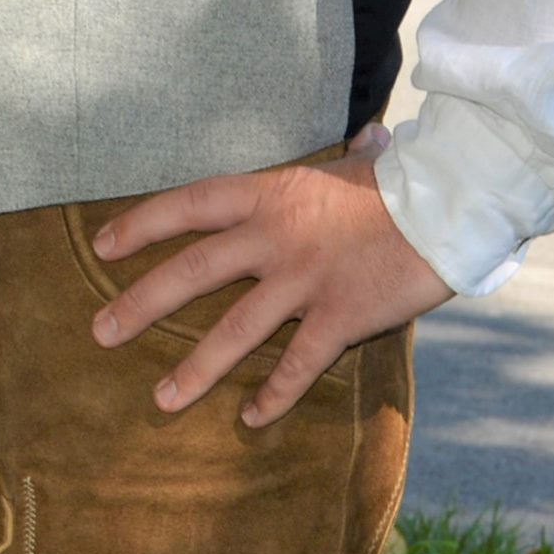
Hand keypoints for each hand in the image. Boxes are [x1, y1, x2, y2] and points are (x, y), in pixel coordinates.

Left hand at [87, 124, 452, 426]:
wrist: (452, 204)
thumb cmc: (400, 186)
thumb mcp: (348, 165)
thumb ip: (337, 161)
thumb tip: (366, 136)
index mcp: (269, 194)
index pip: (188, 205)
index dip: (141, 225)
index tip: (101, 247)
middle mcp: (275, 236)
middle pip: (192, 271)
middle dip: (140, 304)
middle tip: (100, 331)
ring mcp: (305, 279)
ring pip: (235, 329)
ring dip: (196, 369)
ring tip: (161, 400)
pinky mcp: (341, 315)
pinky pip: (298, 363)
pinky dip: (274, 394)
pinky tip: (251, 418)